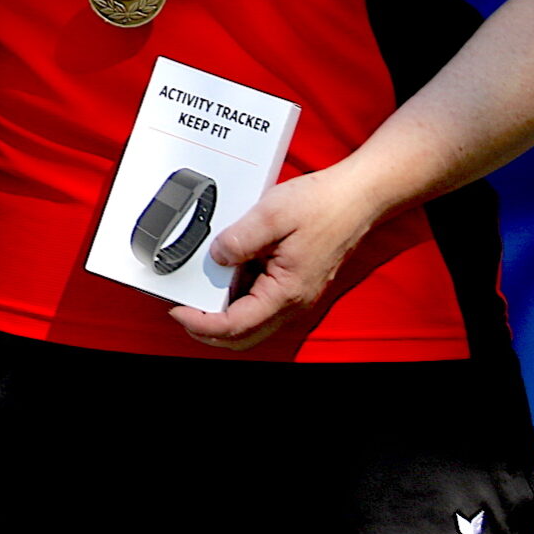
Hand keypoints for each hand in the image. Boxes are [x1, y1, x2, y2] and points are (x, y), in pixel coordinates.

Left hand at [169, 163, 386, 349]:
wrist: (356, 198)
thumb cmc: (323, 206)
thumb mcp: (272, 214)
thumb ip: (239, 239)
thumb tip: (216, 256)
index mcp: (286, 293)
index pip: (236, 326)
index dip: (201, 323)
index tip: (177, 310)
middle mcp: (292, 302)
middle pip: (243, 335)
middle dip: (207, 329)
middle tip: (180, 310)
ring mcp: (294, 295)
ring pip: (251, 320)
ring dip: (222, 312)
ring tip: (196, 288)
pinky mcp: (294, 283)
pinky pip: (260, 300)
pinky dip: (237, 294)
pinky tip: (224, 270)